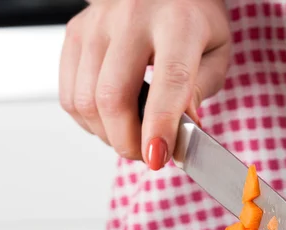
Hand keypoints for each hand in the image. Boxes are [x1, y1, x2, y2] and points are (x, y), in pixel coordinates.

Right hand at [59, 0, 229, 169]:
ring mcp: (97, 24)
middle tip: (147, 153)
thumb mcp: (216, 52)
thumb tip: (176, 134)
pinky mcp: (75, 33)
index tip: (158, 157)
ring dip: (108, 135)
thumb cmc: (192, 17)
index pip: (169, 81)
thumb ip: (199, 92)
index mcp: (178, 21)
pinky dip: (89, 121)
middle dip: (128, 142)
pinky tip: (110, 118)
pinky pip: (70, 95)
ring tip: (131, 135)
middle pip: (113, 97)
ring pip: (86, 101)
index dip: (161, 126)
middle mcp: (132, 17)